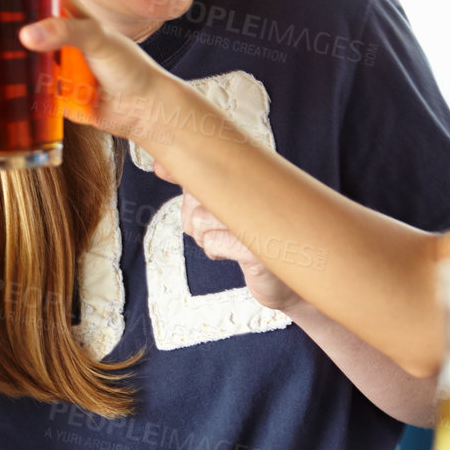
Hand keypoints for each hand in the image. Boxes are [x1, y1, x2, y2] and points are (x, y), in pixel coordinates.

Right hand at [19, 7, 181, 143]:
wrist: (143, 110)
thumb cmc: (130, 67)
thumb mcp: (99, 39)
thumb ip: (66, 32)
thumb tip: (28, 35)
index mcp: (71, 18)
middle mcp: (59, 41)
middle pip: (26, 33)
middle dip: (7, 35)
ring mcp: (55, 68)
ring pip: (23, 63)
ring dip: (11, 64)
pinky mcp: (53, 95)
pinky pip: (30, 92)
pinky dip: (20, 92)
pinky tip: (5, 88)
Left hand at [166, 166, 304, 312]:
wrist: (289, 283)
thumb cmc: (253, 242)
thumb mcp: (223, 211)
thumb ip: (196, 188)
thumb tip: (160, 166)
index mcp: (251, 179)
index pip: (205, 168)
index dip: (185, 175)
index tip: (167, 172)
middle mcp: (258, 192)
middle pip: (195, 195)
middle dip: (194, 218)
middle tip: (216, 228)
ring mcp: (259, 219)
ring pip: (199, 220)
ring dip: (205, 237)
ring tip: (229, 242)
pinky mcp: (257, 247)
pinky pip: (212, 242)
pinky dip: (215, 251)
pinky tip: (235, 254)